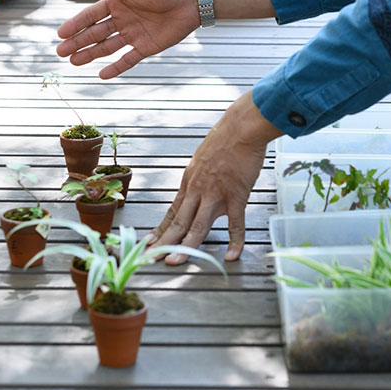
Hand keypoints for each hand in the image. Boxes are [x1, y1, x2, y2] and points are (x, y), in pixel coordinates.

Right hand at [56, 0, 198, 78]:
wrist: (191, 1)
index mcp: (117, 2)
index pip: (91, 16)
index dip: (76, 24)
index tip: (61, 34)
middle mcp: (123, 19)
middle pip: (96, 33)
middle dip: (78, 42)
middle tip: (60, 52)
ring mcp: (133, 34)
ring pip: (107, 47)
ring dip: (90, 54)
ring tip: (73, 62)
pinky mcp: (146, 47)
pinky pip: (127, 59)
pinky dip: (115, 67)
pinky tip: (101, 74)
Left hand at [145, 91, 282, 264]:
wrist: (241, 128)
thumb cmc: (225, 139)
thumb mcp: (202, 157)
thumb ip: (200, 176)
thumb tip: (201, 186)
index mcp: (189, 181)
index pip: (172, 211)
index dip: (161, 229)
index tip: (150, 242)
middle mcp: (198, 190)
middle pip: (179, 221)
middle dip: (165, 242)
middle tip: (152, 259)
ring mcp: (216, 194)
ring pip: (198, 225)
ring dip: (186, 245)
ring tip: (175, 261)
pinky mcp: (236, 196)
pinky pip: (235, 223)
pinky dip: (235, 241)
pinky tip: (232, 256)